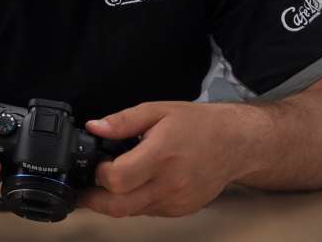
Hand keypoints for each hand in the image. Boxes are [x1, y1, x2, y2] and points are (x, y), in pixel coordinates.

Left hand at [79, 101, 252, 217]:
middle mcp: (169, 184)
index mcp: (160, 155)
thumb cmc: (197, 125)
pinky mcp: (181, 210)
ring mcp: (176, 201)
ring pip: (133, 212)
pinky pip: (149, 211)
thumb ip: (123, 121)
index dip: (100, 173)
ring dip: (116, 201)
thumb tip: (94, 127)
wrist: (234, 143)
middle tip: (86, 189)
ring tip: (114, 181)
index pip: (118, 179)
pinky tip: (138, 184)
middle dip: (96, 200)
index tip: (99, 163)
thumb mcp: (157, 110)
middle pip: (120, 206)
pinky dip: (136, 201)